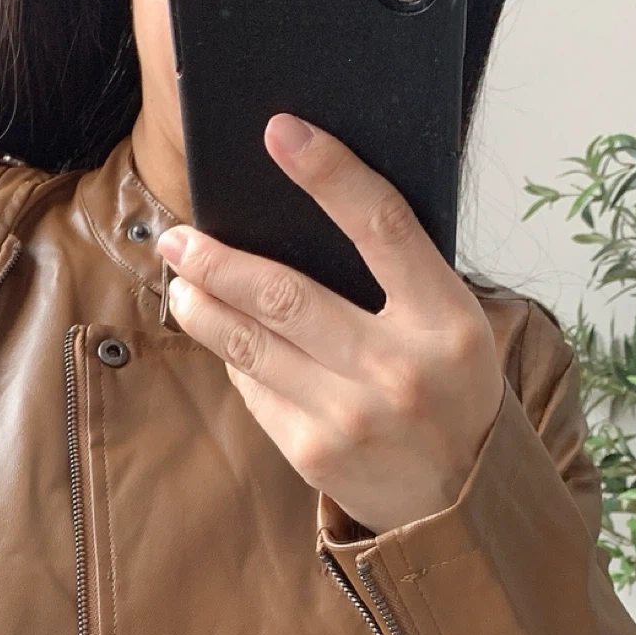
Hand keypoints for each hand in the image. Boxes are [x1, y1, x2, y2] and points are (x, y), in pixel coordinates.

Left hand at [155, 113, 505, 538]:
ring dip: (204, 308)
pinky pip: (255, 389)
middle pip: (286, 295)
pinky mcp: (313, 453)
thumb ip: (399, 280)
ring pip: (251, 345)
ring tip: (182, 282)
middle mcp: (397, 369)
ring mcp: (350, 416)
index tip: (280, 132)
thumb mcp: (452, 329)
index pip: (382, 226)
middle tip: (179, 238)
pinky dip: (234, 358)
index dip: (329, 173)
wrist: (456, 502)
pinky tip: (223, 339)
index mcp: (446, 321)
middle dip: (220, 261)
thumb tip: (301, 220)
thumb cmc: (449, 395)